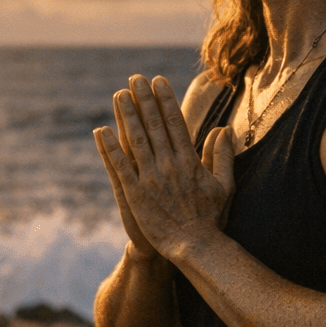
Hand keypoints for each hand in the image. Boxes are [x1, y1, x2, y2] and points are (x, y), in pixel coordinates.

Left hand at [93, 75, 235, 261]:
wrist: (195, 248)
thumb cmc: (211, 219)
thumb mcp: (224, 185)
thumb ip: (222, 155)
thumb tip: (224, 129)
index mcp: (189, 161)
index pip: (175, 123)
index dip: (166, 100)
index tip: (158, 81)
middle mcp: (169, 165)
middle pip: (154, 126)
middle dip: (144, 100)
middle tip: (135, 79)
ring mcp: (151, 179)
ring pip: (136, 141)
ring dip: (126, 116)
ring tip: (119, 95)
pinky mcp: (135, 195)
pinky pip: (119, 167)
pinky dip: (110, 148)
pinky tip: (101, 131)